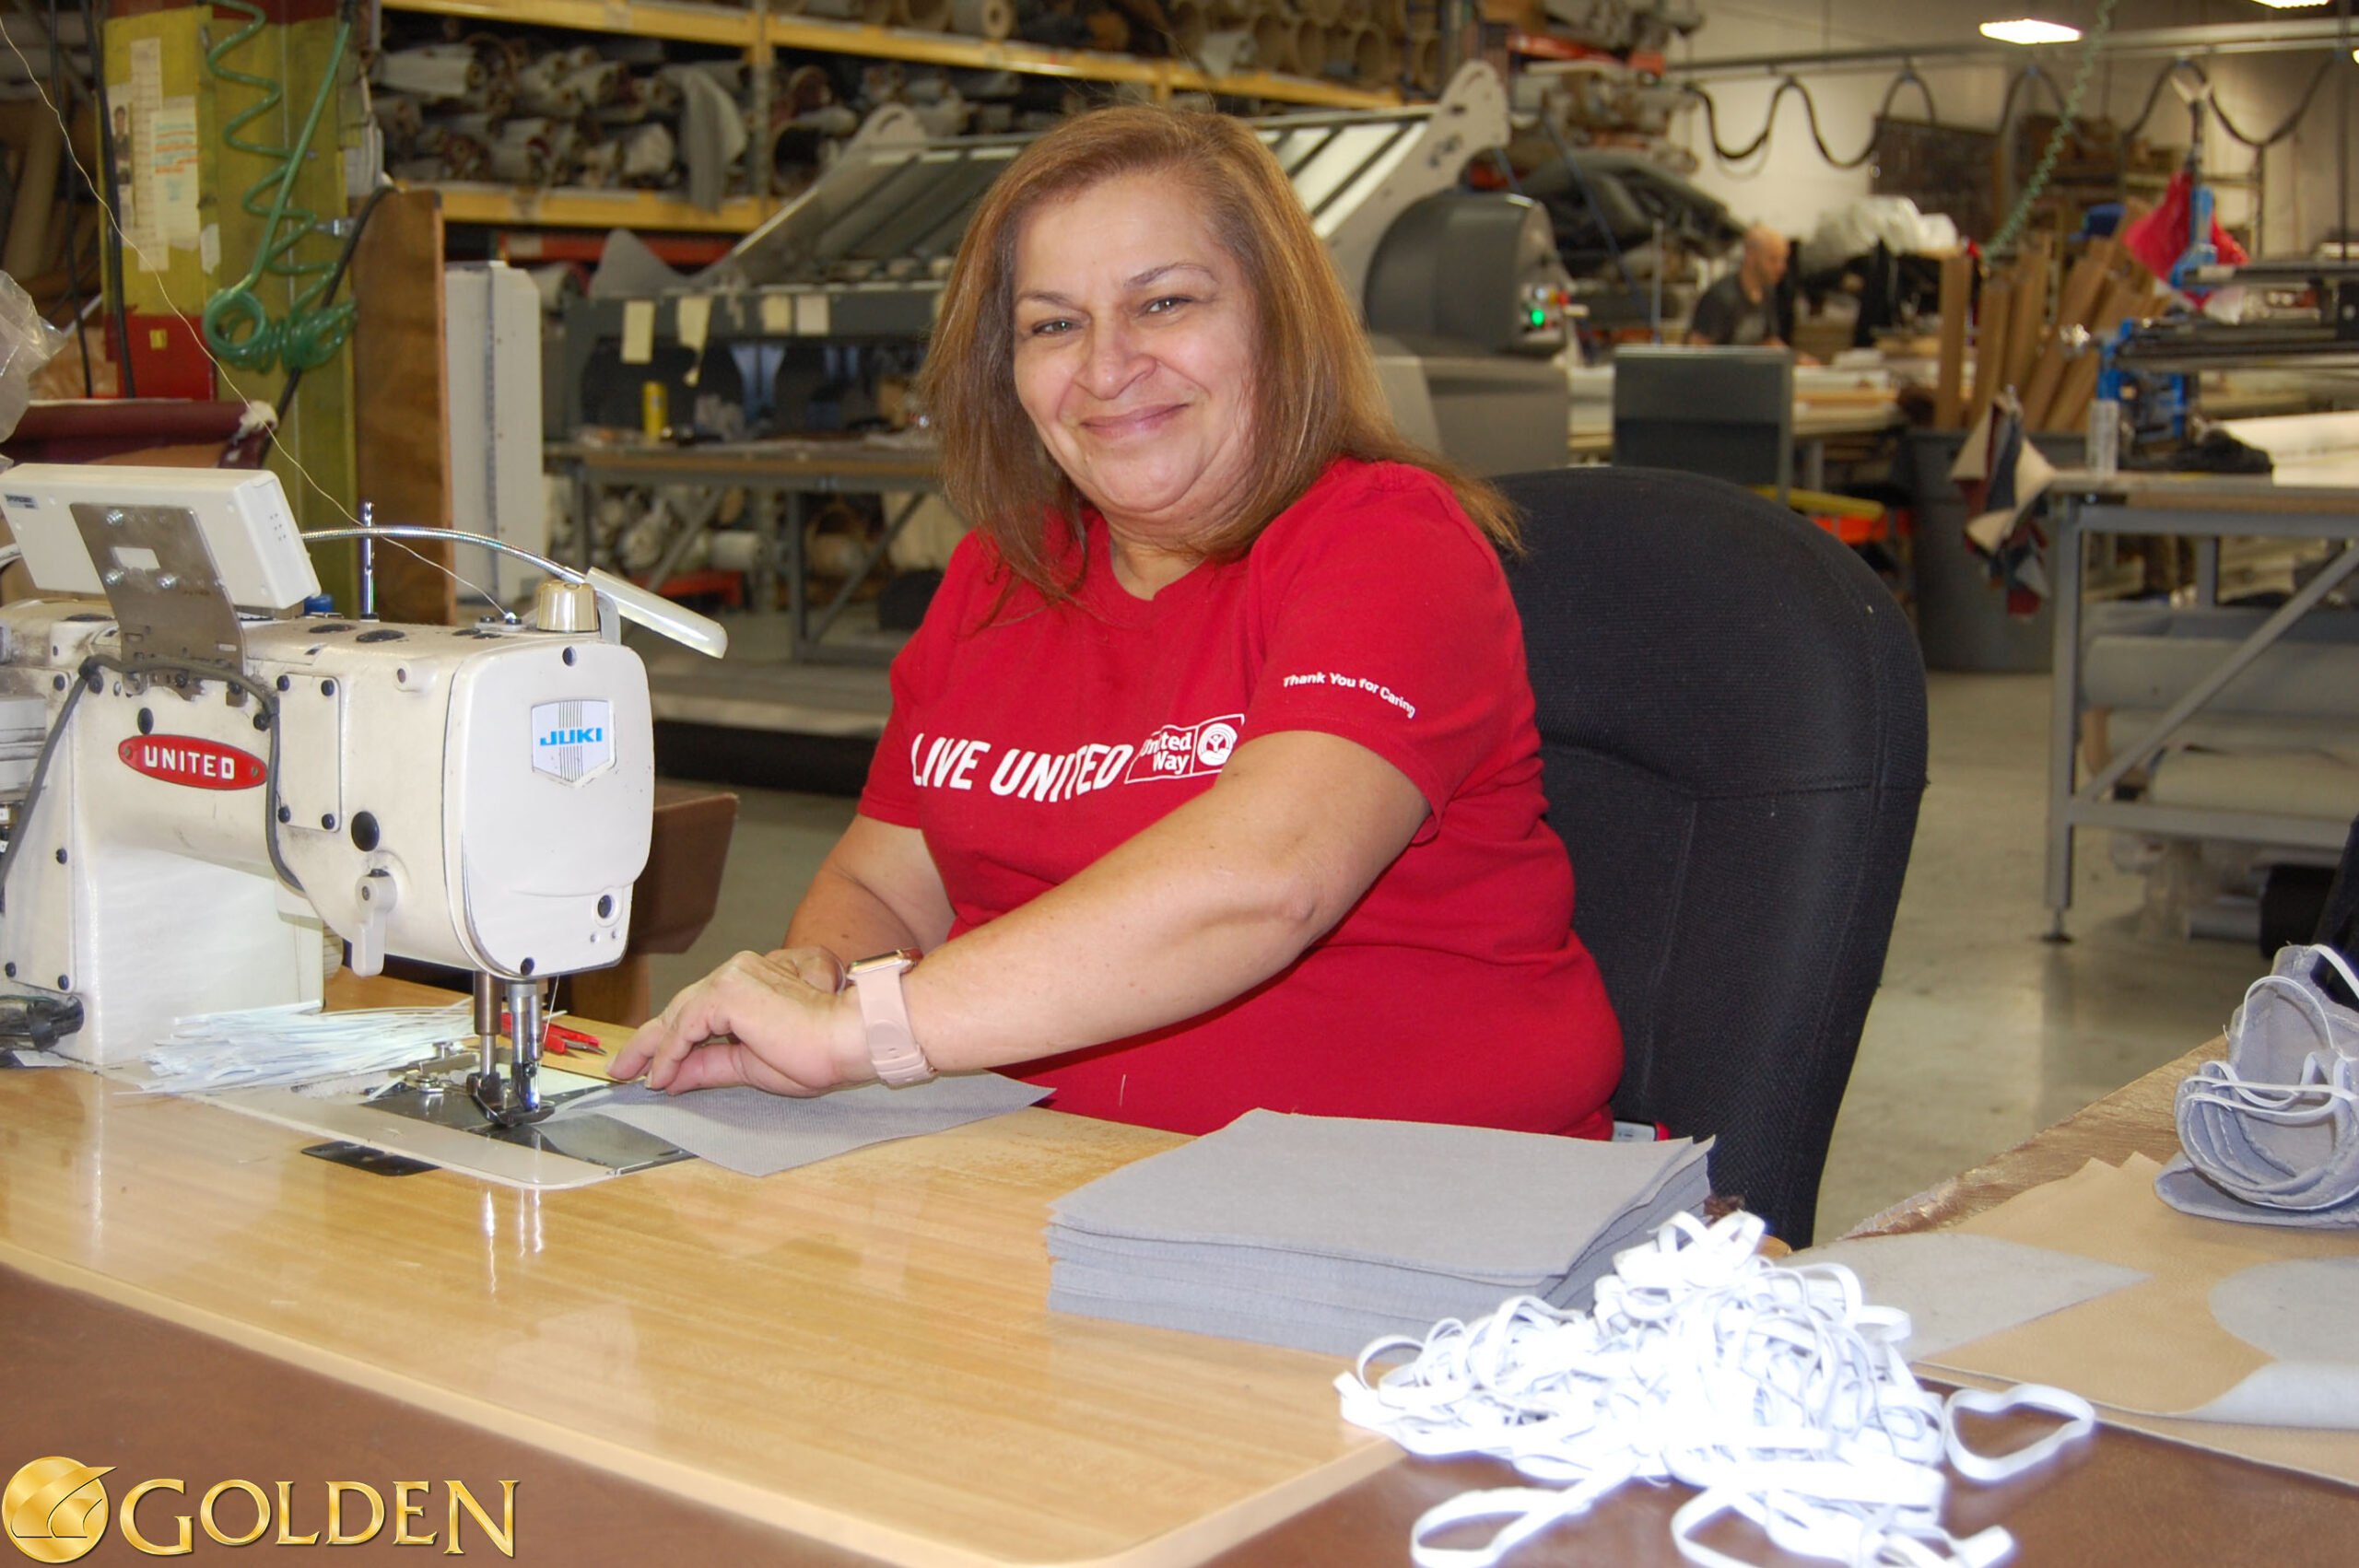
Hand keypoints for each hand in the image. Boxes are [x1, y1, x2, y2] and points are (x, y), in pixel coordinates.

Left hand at [612, 950, 871, 1096]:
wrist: (846, 1038)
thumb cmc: (817, 1050)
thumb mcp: (750, 1064)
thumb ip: (710, 1064)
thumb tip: (673, 1075)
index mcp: (749, 984)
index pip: (696, 1011)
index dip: (666, 1039)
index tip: (645, 1066)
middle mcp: (739, 972)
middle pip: (680, 1008)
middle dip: (648, 1041)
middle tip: (621, 1068)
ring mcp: (733, 977)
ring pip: (679, 1014)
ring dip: (654, 1048)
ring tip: (632, 1074)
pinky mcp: (728, 992)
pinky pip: (685, 1026)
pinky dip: (670, 1053)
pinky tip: (660, 1075)